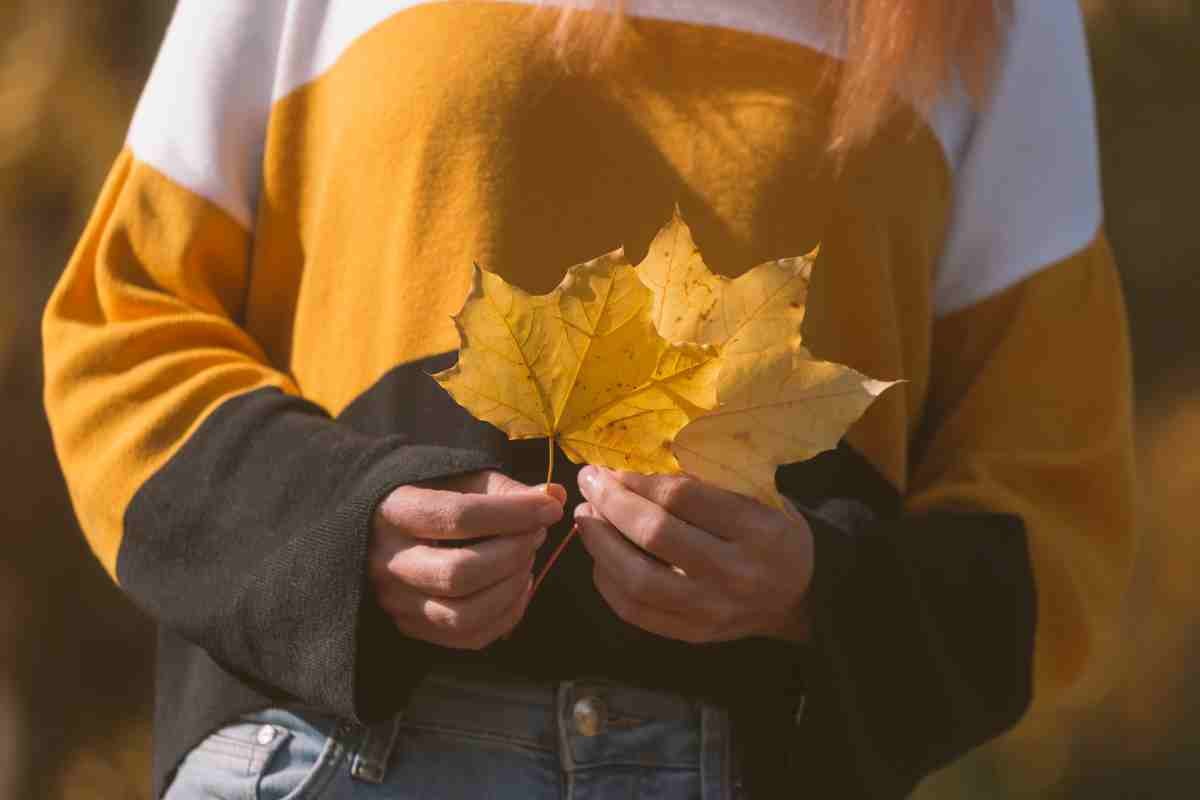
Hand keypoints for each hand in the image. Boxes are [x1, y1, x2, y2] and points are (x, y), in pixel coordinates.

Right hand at [369, 470, 564, 649]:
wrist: (385, 528)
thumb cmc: (432, 496)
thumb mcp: (462, 479)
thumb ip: (506, 488)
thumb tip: (553, 496)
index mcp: (393, 511)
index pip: (457, 516)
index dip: (512, 513)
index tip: (549, 507)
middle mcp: (386, 561)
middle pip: (459, 572)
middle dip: (512, 553)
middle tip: (537, 534)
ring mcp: (396, 601)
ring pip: (464, 614)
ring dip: (511, 588)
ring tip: (528, 559)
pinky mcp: (412, 627)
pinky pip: (468, 637)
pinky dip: (506, 616)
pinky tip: (520, 586)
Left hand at [576, 466, 812, 643]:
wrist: (799, 595)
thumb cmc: (772, 531)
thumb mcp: (757, 494)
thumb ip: (706, 482)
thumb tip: (635, 466)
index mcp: (757, 528)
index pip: (683, 498)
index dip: (638, 480)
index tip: (613, 467)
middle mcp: (735, 572)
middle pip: (654, 535)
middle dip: (611, 504)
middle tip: (588, 482)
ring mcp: (711, 610)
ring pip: (637, 579)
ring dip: (600, 544)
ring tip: (587, 517)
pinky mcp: (693, 634)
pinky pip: (635, 611)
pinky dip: (607, 582)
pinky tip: (599, 556)